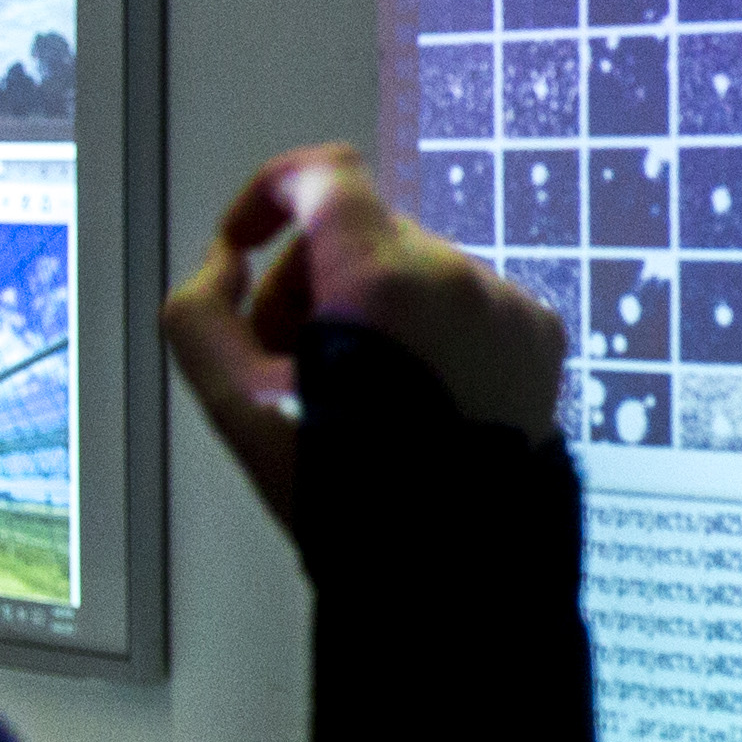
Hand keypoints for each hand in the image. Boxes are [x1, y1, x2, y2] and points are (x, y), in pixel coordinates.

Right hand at [163, 144, 570, 529]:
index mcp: (382, 282)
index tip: (246, 237)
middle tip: (287, 357)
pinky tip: (414, 397)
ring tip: (355, 390)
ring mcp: (507, 303)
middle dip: (310, 280)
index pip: (325, 176)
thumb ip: (200, 313)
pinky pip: (467, 302)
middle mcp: (456, 277)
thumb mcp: (235, 405)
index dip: (270, 192)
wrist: (450, 566)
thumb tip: (230, 260)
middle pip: (359, 232)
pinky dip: (431, 331)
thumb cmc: (343, 495)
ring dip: (372, 306)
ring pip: (414, 268)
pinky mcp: (541, 332)